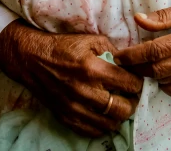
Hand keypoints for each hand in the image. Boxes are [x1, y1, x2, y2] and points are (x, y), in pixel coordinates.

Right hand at [0, 21, 142, 136]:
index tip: (136, 80)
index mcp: (92, 68)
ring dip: (118, 115)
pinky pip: (92, 131)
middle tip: (130, 95)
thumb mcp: (90, 39)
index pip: (128, 83)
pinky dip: (102, 125)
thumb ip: (112, 49)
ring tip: (118, 104)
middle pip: (122, 109)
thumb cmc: (63, 46)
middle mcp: (84, 91)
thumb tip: (129, 61)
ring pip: (109, 124)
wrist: (32, 59)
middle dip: (132, 102)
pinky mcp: (66, 117)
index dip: (137, 82)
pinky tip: (103, 114)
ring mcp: (74, 107)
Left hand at [114, 0, 170, 102]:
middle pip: (158, 69)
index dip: (133, 55)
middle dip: (136, 67)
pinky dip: (167, 87)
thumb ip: (165, 15)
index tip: (118, 55)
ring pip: (167, 81)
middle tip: (122, 61)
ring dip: (148, 75)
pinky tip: (160, 75)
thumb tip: (139, 19)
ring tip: (137, 65)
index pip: (156, 51)